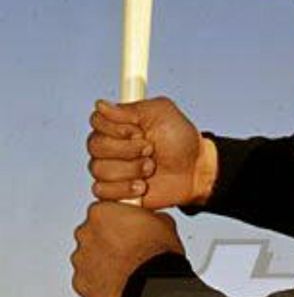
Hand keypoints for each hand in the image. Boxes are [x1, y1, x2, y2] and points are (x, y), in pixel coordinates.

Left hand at [71, 201, 184, 296]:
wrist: (151, 287)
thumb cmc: (156, 253)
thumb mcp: (161, 221)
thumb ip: (145, 216)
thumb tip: (149, 219)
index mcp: (101, 212)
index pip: (103, 210)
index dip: (117, 220)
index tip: (128, 228)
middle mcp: (85, 233)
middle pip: (92, 232)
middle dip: (105, 240)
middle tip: (126, 250)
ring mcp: (80, 259)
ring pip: (88, 257)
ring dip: (101, 261)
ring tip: (123, 269)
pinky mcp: (80, 283)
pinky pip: (87, 279)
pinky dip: (99, 281)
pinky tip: (117, 283)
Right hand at [87, 96, 217, 209]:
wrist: (194, 169)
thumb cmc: (180, 139)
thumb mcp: (161, 113)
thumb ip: (131, 109)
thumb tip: (100, 105)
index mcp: (119, 124)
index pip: (96, 121)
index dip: (116, 128)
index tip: (138, 131)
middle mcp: (111, 145)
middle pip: (95, 146)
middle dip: (127, 150)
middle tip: (150, 150)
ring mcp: (111, 168)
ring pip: (98, 169)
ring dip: (130, 169)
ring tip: (151, 168)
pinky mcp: (114, 191)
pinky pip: (101, 191)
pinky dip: (123, 189)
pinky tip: (142, 186)